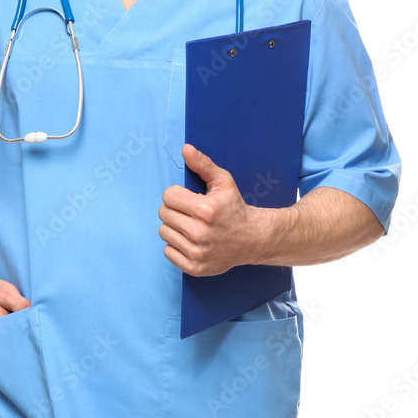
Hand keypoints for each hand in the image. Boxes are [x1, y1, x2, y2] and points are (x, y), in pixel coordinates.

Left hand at [158, 143, 262, 275]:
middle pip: (163, 214)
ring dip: (174, 227)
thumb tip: (185, 149)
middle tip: (190, 212)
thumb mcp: (223, 182)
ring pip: (164, 232)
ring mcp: (197, 253)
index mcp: (205, 210)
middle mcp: (200, 233)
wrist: (253, 239)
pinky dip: (176, 245)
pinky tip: (191, 240)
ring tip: (191, 225)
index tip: (189, 198)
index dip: (177, 194)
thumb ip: (203, 164)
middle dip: (175, 209)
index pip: (168, 196)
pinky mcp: (195, 267)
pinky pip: (168, 252)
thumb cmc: (235, 208)